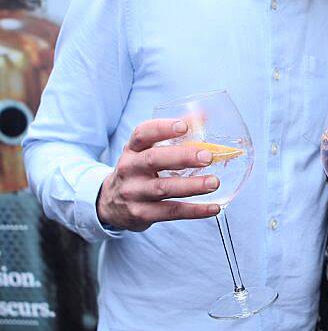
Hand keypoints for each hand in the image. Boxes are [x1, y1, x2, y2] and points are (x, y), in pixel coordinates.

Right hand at [97, 119, 222, 230]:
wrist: (110, 205)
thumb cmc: (137, 172)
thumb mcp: (145, 152)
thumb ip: (171, 135)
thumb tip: (203, 116)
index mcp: (132, 150)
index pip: (143, 134)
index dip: (162, 128)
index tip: (184, 126)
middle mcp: (130, 169)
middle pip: (154, 160)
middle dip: (182, 157)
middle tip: (207, 156)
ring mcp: (134, 193)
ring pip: (164, 188)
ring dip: (192, 186)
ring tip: (214, 182)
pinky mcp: (142, 214)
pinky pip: (171, 212)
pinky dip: (194, 211)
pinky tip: (213, 207)